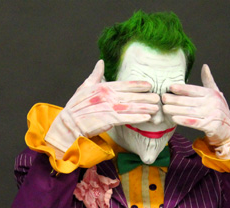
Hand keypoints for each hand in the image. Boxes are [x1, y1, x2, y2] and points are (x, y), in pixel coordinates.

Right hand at [45, 60, 159, 155]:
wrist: (69, 123)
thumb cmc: (76, 106)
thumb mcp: (85, 86)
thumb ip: (95, 75)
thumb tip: (101, 62)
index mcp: (103, 87)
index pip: (124, 84)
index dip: (138, 85)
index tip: (149, 85)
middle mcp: (108, 96)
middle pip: (131, 96)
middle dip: (146, 97)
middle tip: (159, 97)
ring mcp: (109, 108)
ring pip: (131, 107)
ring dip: (145, 107)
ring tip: (157, 108)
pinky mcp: (108, 120)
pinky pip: (126, 119)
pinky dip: (137, 118)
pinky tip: (146, 117)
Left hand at [162, 64, 229, 146]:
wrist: (229, 127)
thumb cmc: (219, 108)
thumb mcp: (216, 93)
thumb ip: (208, 80)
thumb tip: (204, 66)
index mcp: (211, 93)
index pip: (194, 90)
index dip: (182, 88)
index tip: (170, 87)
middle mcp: (211, 103)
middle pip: (189, 101)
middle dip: (175, 99)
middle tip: (163, 98)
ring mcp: (211, 115)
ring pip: (189, 111)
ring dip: (175, 110)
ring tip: (165, 108)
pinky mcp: (209, 126)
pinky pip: (194, 122)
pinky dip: (184, 120)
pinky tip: (174, 118)